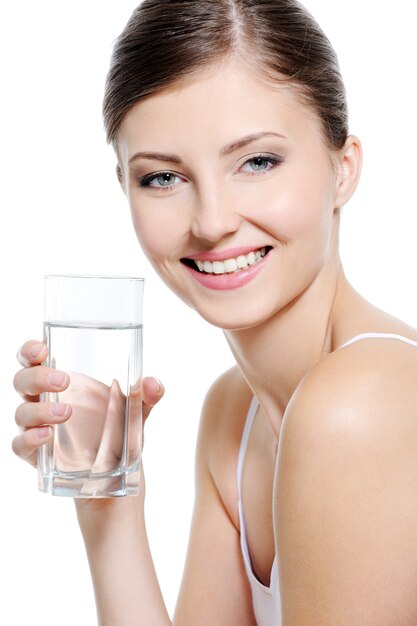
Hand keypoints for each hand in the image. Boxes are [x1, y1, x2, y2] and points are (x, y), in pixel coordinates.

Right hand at [12, 340, 163, 471]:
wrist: (118, 475)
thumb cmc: (118, 432)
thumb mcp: (135, 411)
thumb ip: (145, 396)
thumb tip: (154, 384)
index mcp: (61, 382)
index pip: (34, 358)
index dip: (30, 350)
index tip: (42, 349)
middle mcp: (44, 401)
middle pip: (23, 381)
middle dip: (38, 377)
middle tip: (63, 381)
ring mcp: (38, 428)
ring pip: (22, 412)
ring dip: (40, 410)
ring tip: (66, 414)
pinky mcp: (37, 455)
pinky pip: (20, 444)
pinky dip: (30, 439)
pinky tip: (47, 436)